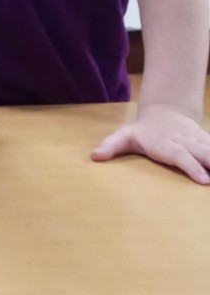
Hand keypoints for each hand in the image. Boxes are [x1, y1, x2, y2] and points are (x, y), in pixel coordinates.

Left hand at [92, 106, 209, 184]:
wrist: (166, 113)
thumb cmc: (142, 132)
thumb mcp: (124, 136)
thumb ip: (110, 145)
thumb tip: (94, 157)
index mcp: (167, 143)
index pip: (181, 156)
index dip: (192, 167)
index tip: (205, 180)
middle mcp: (188, 142)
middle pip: (206, 154)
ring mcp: (202, 143)